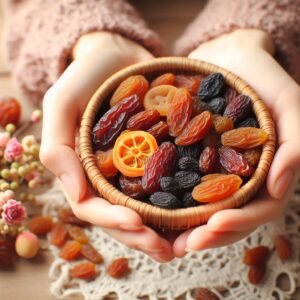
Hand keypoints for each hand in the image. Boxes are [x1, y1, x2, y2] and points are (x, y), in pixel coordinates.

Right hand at [40, 32, 173, 261]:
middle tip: (169, 250)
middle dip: (142, 236)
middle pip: (122, 216)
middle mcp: (108, 175)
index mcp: (83, 170)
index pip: (92, 206)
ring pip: (146, 208)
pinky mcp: (158, 155)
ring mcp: (134, 168)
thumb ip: (58, 147)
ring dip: (163, 230)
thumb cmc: (87, 76)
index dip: (112, 220)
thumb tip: (76, 195)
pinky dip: (180, 202)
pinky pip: (168, 183)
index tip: (137, 224)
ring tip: (186, 243)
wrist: (120, 54)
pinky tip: (198, 212)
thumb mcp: (62, 104)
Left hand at [173, 29, 299, 256]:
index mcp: (265, 172)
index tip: (215, 225)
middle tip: (183, 245)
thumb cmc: (263, 78)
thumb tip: (279, 188)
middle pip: (229, 216)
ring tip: (165, 240)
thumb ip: (294, 143)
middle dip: (209, 233)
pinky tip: (154, 208)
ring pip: (205, 208)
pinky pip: (182, 183)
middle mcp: (240, 177)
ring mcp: (215, 169)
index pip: (259, 209)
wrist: (229, 56)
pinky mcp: (192, 158)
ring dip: (188, 227)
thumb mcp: (288, 103)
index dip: (239, 222)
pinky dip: (172, 199)